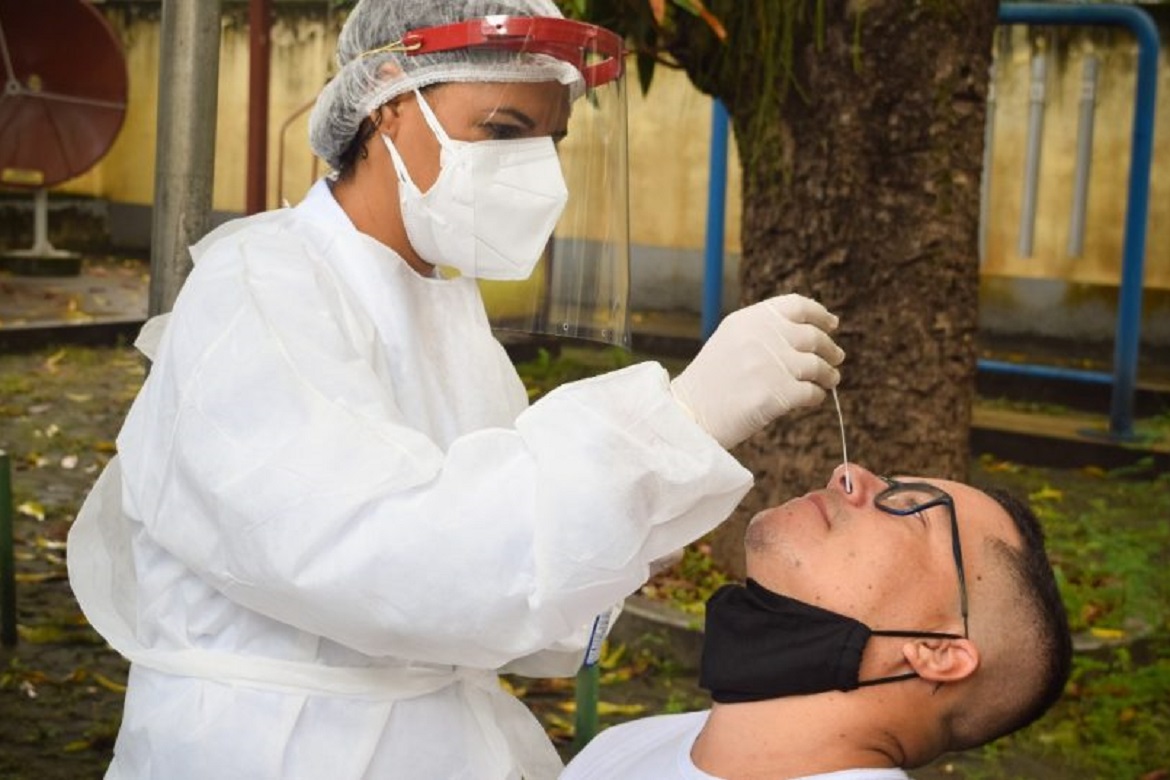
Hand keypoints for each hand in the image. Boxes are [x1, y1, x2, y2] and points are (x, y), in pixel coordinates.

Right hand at [670, 294, 843, 448]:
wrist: (689, 414)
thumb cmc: (710, 382)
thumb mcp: (730, 340)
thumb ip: (764, 331)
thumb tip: (810, 332)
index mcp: (749, 319)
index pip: (796, 305)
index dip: (819, 314)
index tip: (832, 324)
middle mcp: (762, 337)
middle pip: (813, 336)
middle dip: (830, 348)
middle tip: (837, 358)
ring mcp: (770, 365)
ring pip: (818, 365)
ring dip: (829, 374)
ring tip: (831, 380)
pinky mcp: (777, 394)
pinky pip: (812, 392)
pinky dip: (817, 396)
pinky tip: (814, 399)